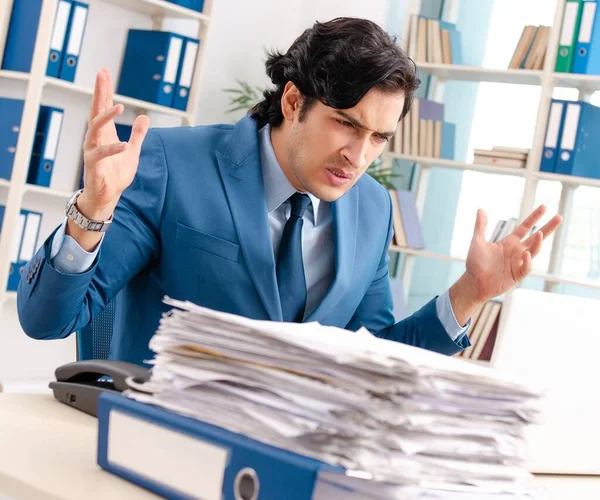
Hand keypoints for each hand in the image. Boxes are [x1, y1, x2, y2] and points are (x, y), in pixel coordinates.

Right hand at [80, 68, 149, 217]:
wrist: (107, 196)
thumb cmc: (116, 173)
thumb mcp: (132, 151)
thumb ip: (138, 134)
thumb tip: (144, 117)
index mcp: (105, 134)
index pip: (103, 107)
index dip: (104, 90)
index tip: (104, 72)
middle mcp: (95, 138)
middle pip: (96, 110)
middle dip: (99, 93)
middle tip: (102, 75)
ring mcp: (92, 150)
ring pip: (95, 128)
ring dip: (106, 117)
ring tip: (119, 106)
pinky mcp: (93, 165)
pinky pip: (100, 154)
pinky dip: (113, 149)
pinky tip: (124, 144)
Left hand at [450, 205, 562, 324]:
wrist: (473, 282)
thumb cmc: (475, 263)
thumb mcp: (477, 242)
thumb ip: (480, 226)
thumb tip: (481, 209)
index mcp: (509, 242)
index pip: (525, 227)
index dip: (534, 217)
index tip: (544, 207)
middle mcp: (516, 251)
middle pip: (536, 238)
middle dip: (548, 228)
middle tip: (559, 217)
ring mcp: (518, 263)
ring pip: (533, 251)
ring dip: (537, 243)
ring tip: (539, 234)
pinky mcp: (517, 275)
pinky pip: (526, 268)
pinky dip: (527, 262)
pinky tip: (525, 255)